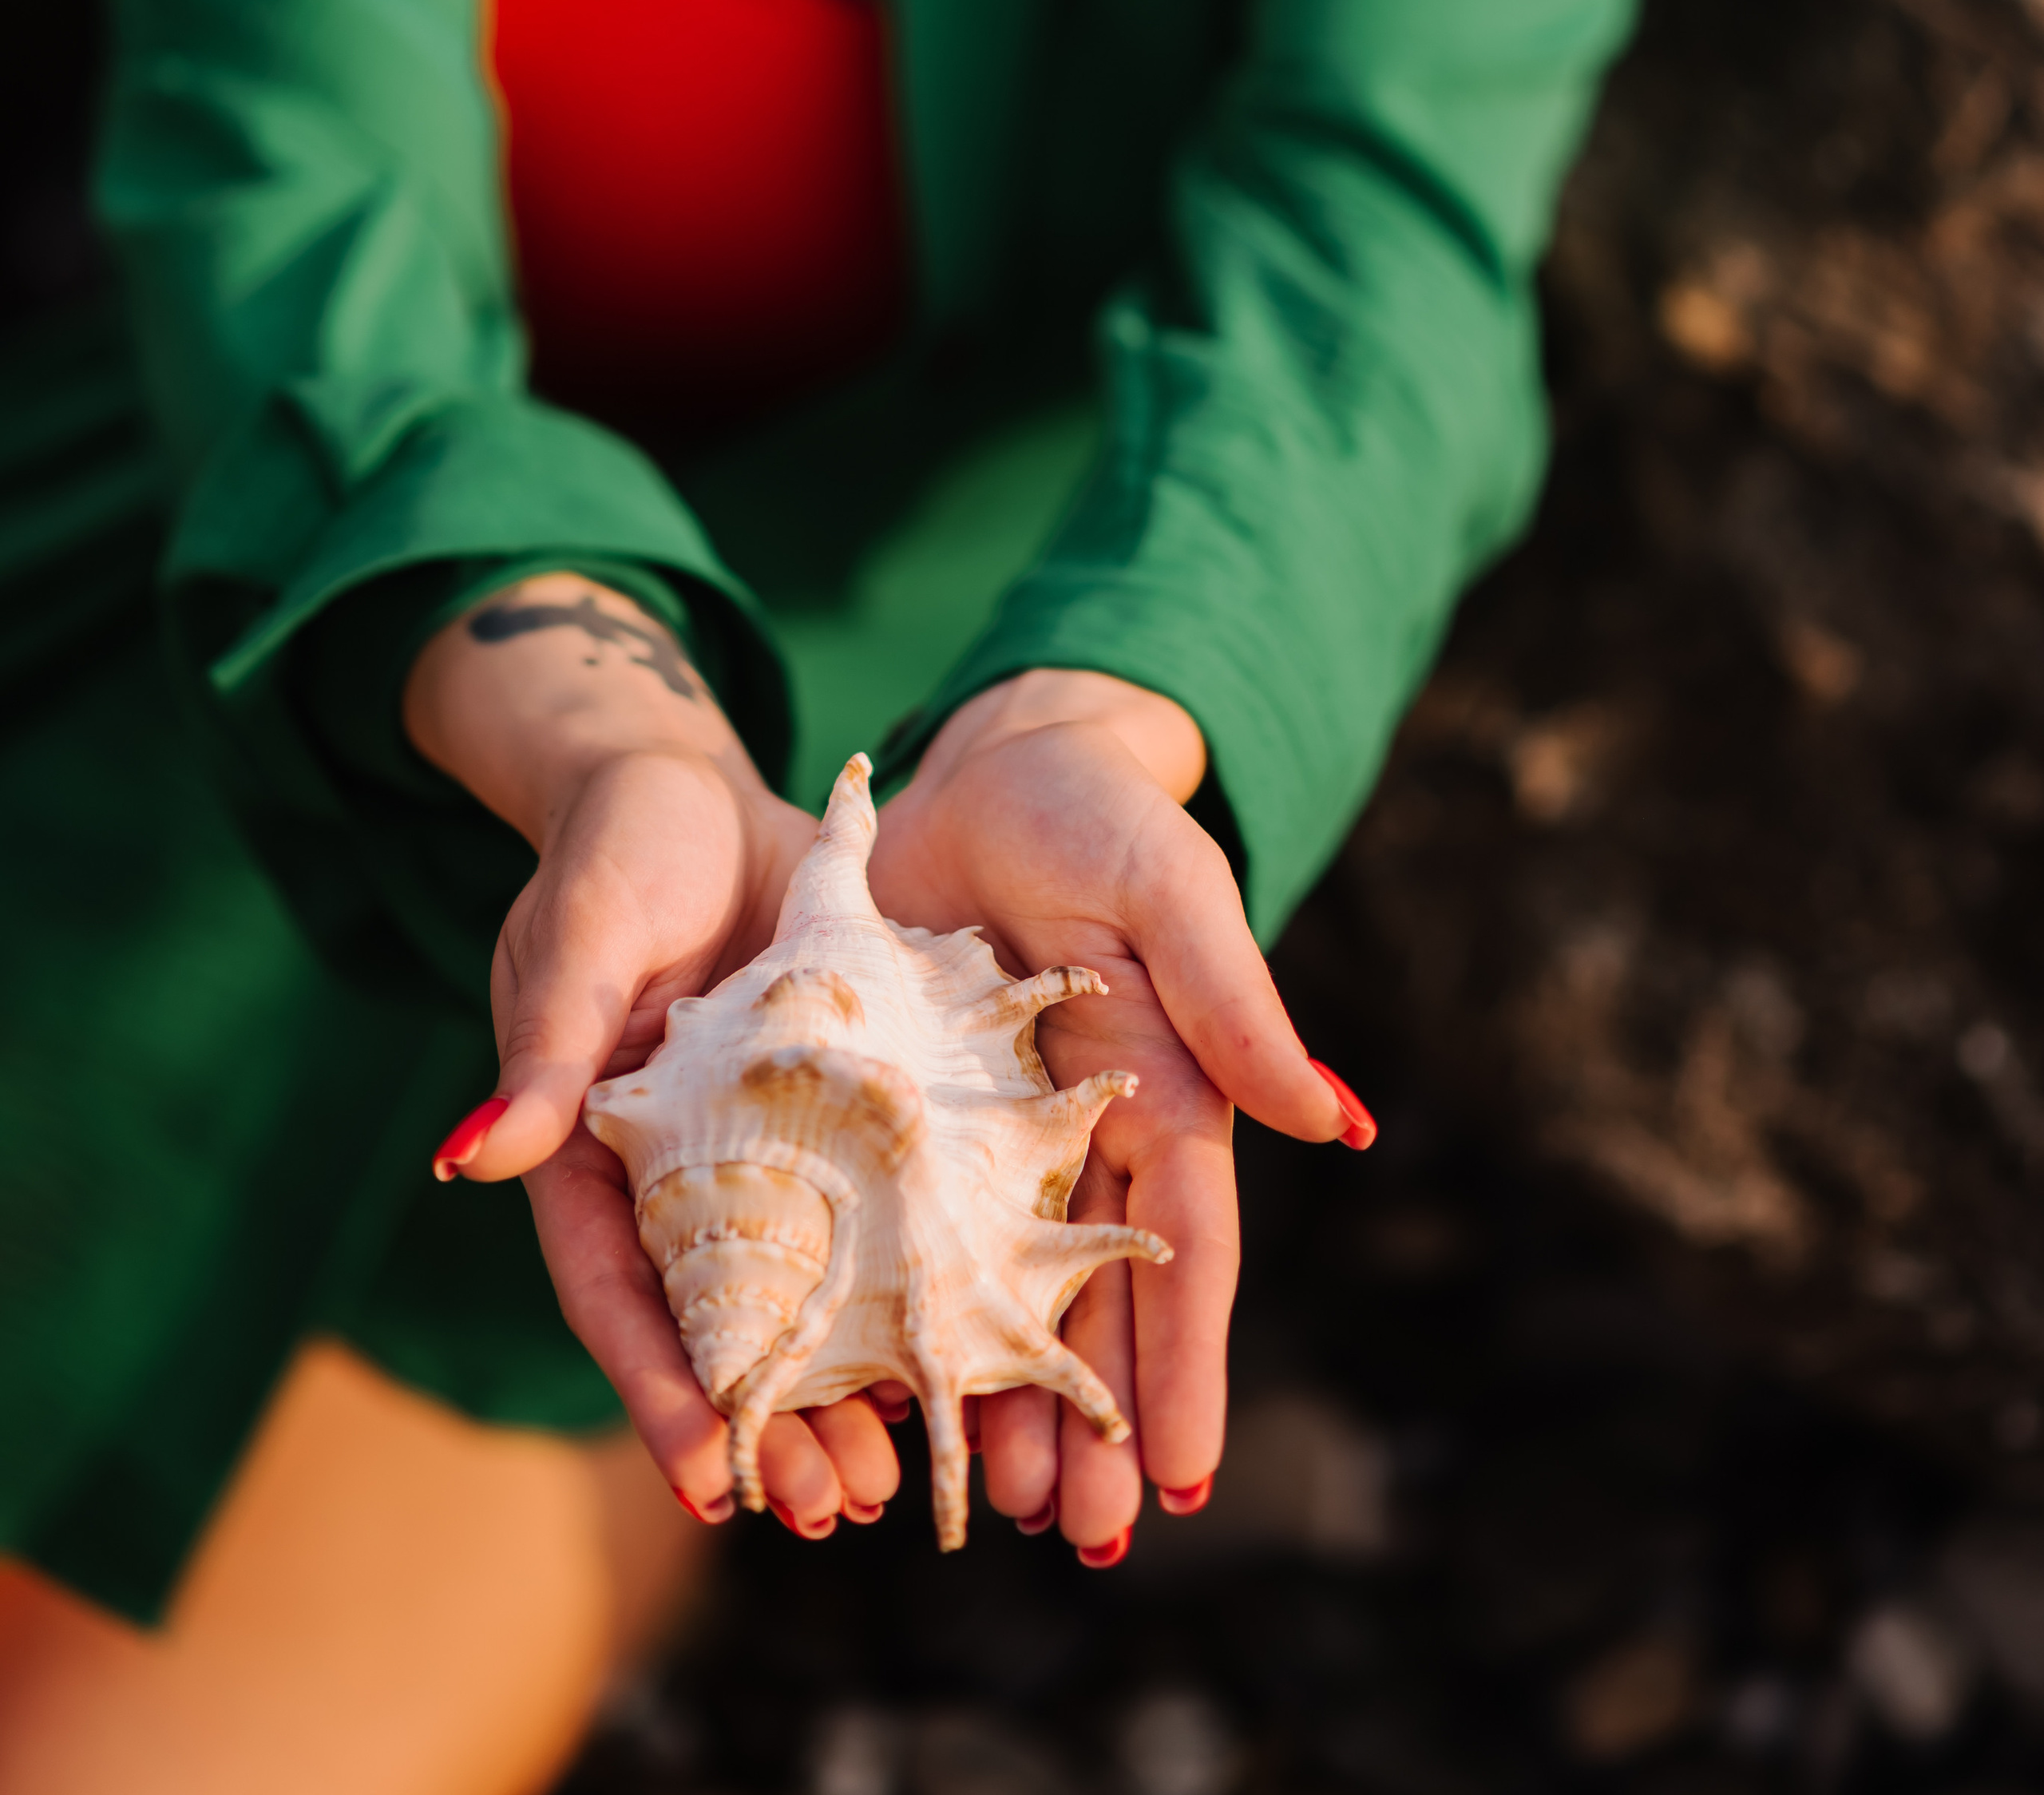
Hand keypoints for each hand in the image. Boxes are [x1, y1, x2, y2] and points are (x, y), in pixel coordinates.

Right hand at [404, 575, 902, 1533]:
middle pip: (718, 1317)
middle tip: (837, 1507)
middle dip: (770, 1420)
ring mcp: (756, 1142)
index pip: (616, 1293)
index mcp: (588, 1150)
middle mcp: (671, 1167)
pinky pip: (870, 1206)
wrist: (693, 782)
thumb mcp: (580, 940)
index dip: (659, 1390)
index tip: (710, 1485)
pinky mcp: (834, 1104)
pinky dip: (901, 1276)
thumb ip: (544, 1049)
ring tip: (897, 1471)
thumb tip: (472, 1157)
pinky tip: (956, 1342)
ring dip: (841, 1377)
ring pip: (801, 1284)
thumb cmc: (616, 848)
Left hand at [867, 670, 1356, 1556]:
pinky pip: (904, 1228)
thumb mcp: (1171, 893)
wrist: (983, 760)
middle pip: (1094, 1301)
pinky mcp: (904, 1110)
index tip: (1186, 1477)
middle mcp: (1079, 1136)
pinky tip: (884, 1390)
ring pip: (1003, 1289)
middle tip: (1087, 1538)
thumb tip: (1332, 1120)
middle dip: (1098, 1420)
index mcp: (1161, 1095)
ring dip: (1007, 1395)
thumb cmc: (1094, 811)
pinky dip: (905, 1310)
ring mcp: (989, 1133)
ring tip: (1003, 1507)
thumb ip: (1235, 1003)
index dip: (1186, 1364)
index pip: (1182, 1255)